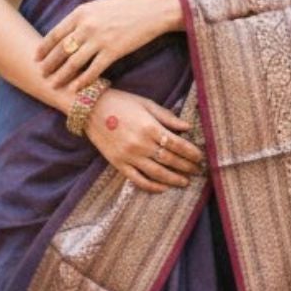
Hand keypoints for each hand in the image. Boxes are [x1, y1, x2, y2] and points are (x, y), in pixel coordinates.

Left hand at [35, 0, 182, 96]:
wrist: (152, 9)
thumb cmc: (126, 7)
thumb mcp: (98, 6)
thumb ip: (82, 18)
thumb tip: (67, 31)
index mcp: (81, 13)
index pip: (55, 33)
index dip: (44, 47)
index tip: (36, 57)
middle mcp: (86, 26)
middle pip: (61, 50)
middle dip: (49, 64)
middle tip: (41, 74)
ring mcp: (99, 39)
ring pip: (73, 63)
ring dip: (61, 76)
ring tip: (53, 84)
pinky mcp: (113, 52)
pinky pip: (93, 70)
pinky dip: (82, 81)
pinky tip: (75, 88)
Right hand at [87, 89, 206, 193]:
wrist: (90, 108)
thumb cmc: (121, 102)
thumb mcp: (147, 104)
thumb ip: (168, 117)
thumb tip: (188, 127)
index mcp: (150, 127)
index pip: (177, 144)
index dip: (191, 152)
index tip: (200, 157)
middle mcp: (141, 144)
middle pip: (170, 160)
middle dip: (187, 166)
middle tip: (197, 170)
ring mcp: (129, 156)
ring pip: (157, 173)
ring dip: (174, 179)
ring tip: (185, 181)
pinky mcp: (118, 164)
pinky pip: (138, 180)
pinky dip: (152, 186)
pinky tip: (163, 187)